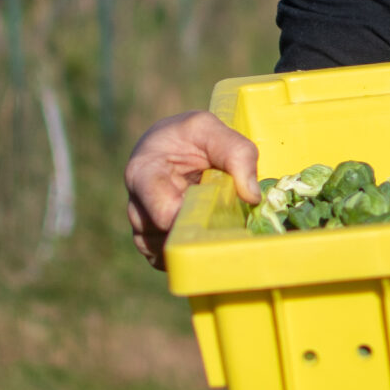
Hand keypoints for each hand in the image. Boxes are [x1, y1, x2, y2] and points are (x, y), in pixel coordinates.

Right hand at [124, 110, 259, 268]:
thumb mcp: (209, 128)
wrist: (174, 146)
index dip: (192, 217)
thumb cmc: (188, 136)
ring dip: (196, 242)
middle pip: (166, 237)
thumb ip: (235, 153)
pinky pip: (170, 262)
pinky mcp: (154, 245)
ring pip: (168, 254)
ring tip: (215, 220)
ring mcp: (144, 229)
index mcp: (143, 174)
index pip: (162, 211)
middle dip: (198, 231)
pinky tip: (207, 233)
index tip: (215, 207)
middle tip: (223, 217)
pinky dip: (192, 254)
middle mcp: (137, 206)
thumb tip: (252, 196)